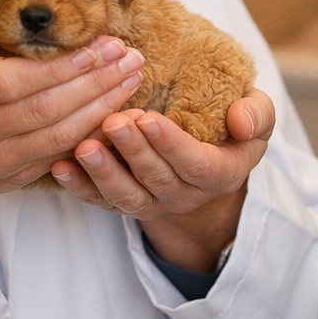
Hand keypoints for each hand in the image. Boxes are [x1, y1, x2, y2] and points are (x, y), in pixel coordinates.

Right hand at [0, 36, 143, 258]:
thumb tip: (61, 25)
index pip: (15, 80)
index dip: (65, 66)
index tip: (104, 45)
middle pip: (45, 109)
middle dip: (96, 82)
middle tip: (130, 56)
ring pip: (58, 136)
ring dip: (103, 106)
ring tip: (131, 78)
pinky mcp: (10, 180)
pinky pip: (59, 155)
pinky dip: (91, 132)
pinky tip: (116, 109)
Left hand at [51, 89, 275, 272]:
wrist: (208, 157)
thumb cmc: (231, 128)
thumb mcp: (257, 117)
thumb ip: (256, 116)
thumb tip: (240, 123)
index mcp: (219, 173)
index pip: (195, 164)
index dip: (171, 144)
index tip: (148, 117)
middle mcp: (184, 195)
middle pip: (156, 178)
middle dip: (133, 151)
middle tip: (113, 121)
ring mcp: (152, 203)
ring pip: (126, 196)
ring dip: (103, 173)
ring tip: (84, 148)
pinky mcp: (125, 202)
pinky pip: (101, 201)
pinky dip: (79, 187)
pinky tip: (60, 167)